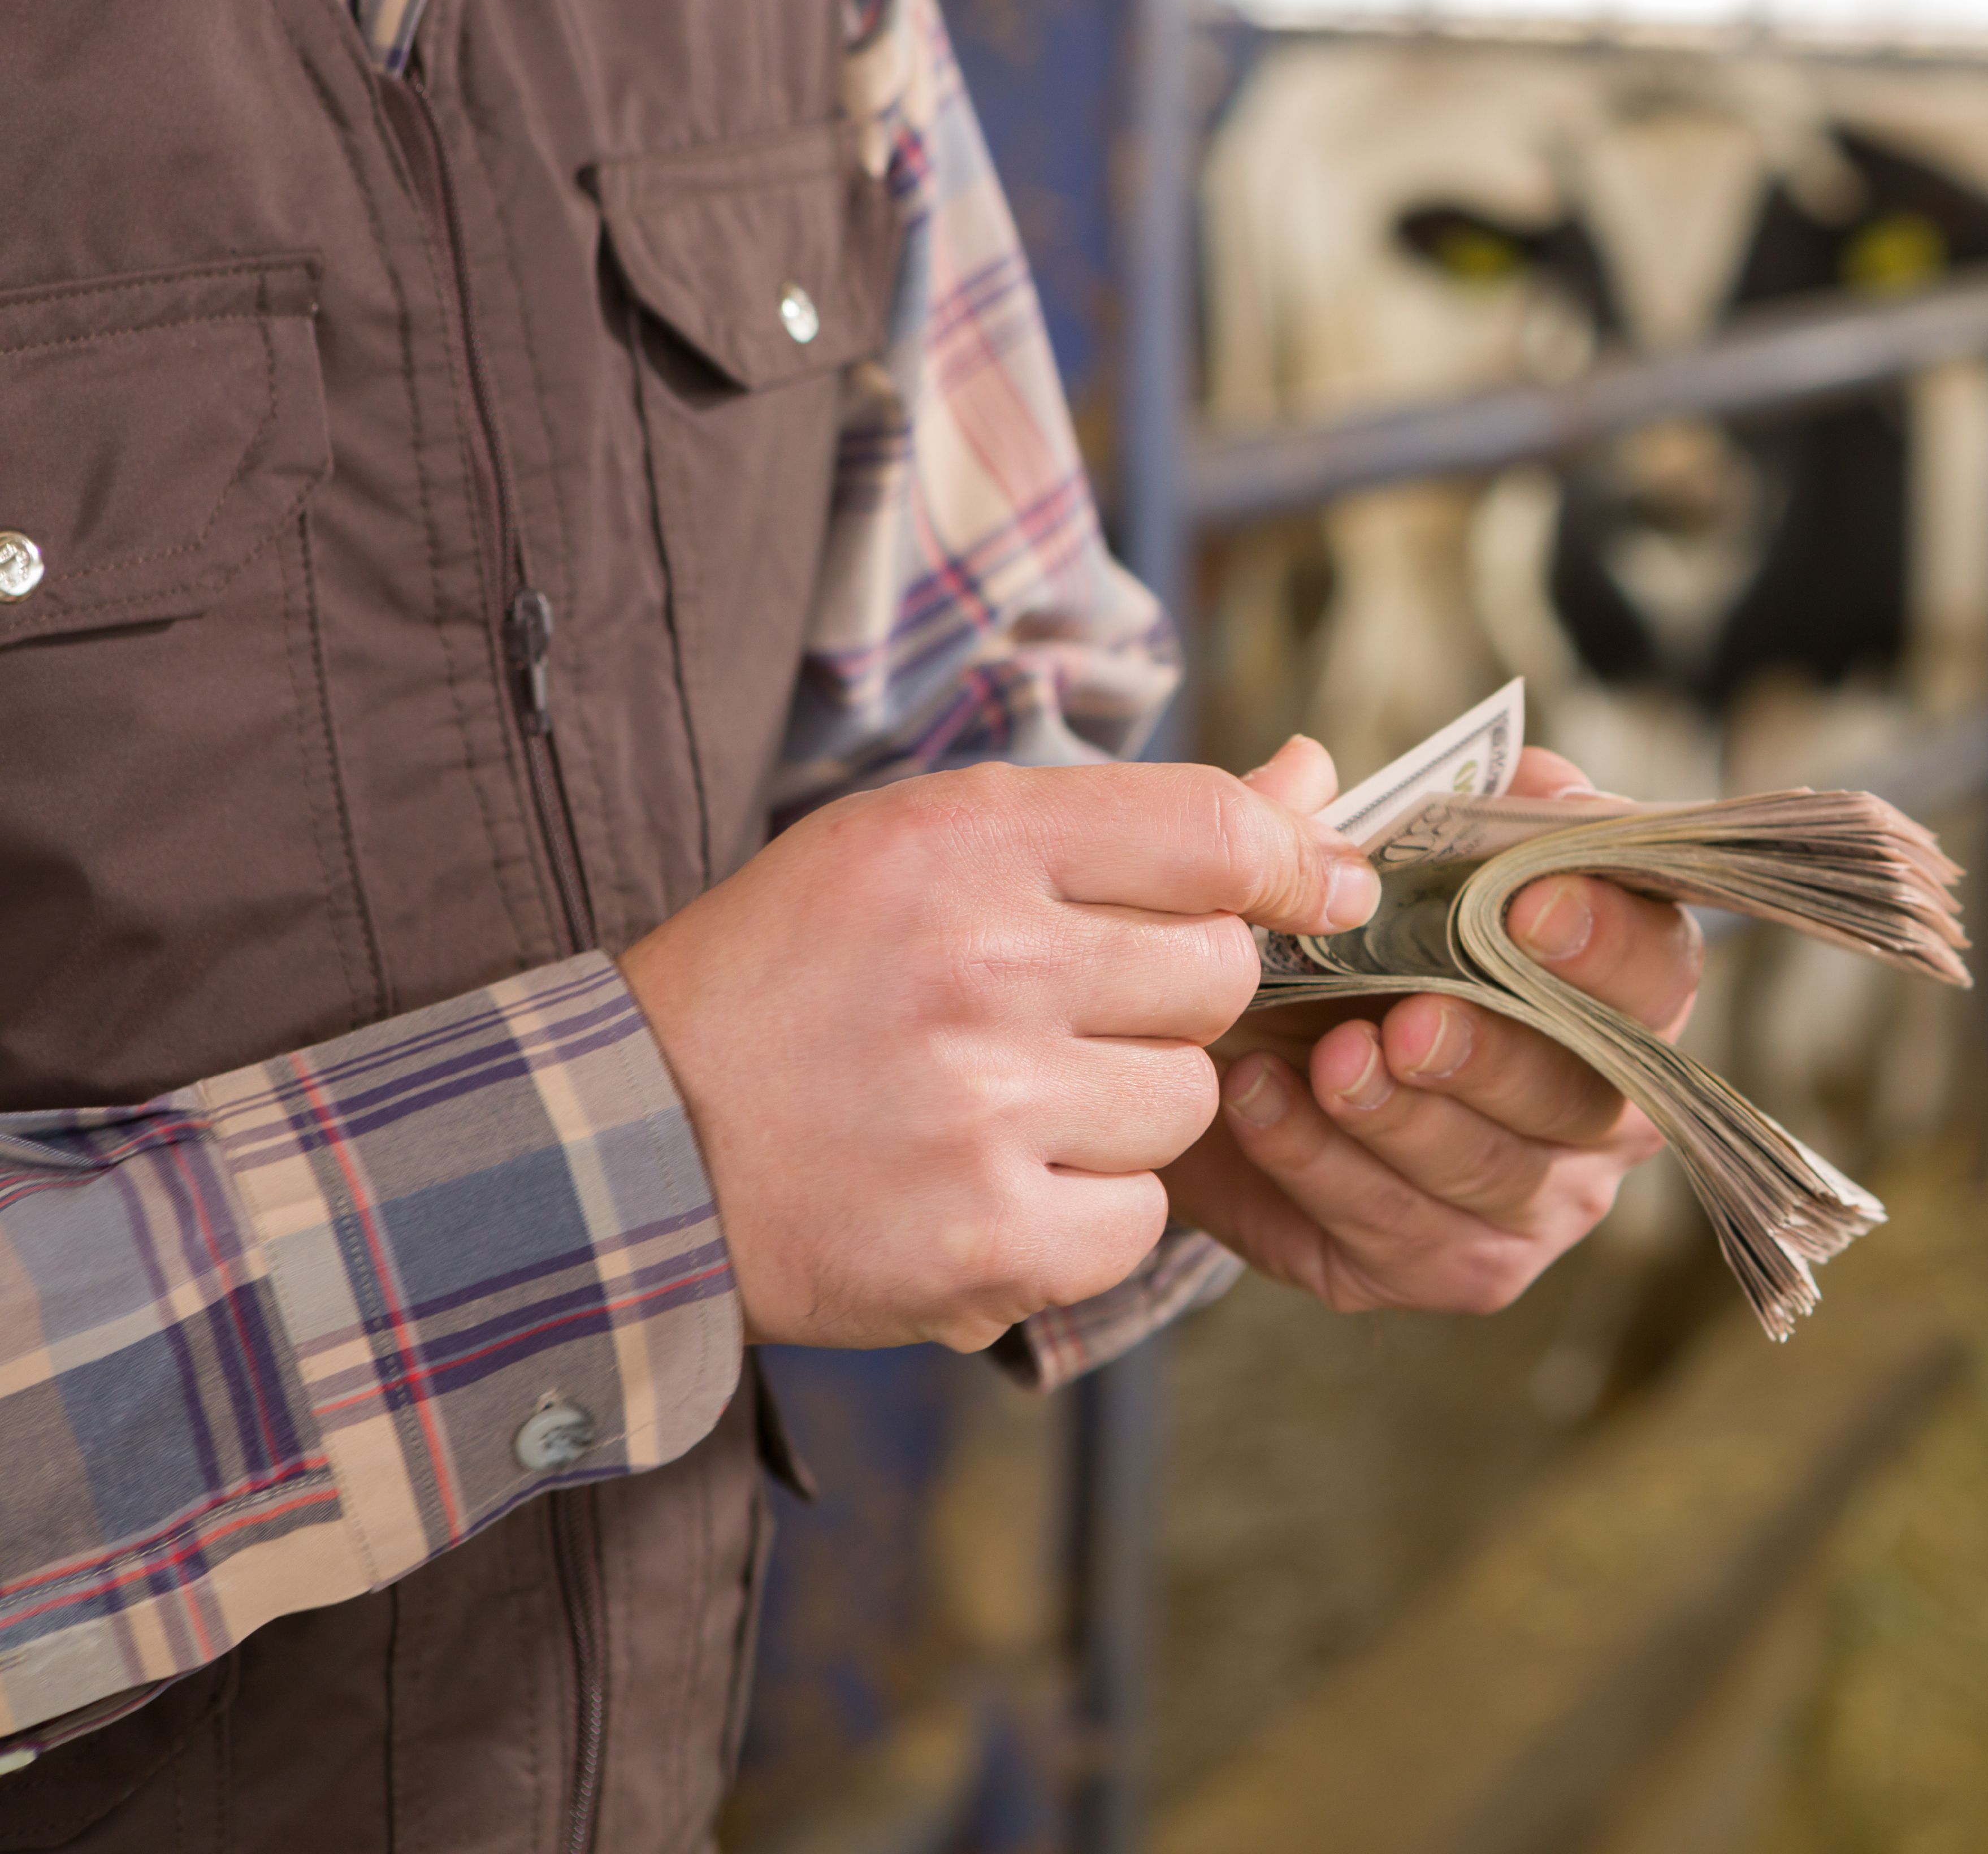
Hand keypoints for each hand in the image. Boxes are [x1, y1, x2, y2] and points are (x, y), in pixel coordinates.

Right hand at [617, 753, 1380, 1351]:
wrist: (632, 1149)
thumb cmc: (799, 977)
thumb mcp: (934, 845)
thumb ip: (1135, 821)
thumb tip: (1314, 785)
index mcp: (963, 842)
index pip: (1210, 832)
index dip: (1289, 863)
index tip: (1312, 890)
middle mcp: (982, 968)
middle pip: (1216, 974)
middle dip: (1173, 998)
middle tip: (1066, 1013)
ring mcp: (985, 1113)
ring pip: (1189, 1102)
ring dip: (1131, 1109)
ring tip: (1010, 1102)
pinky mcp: (987, 1242)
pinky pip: (1140, 1220)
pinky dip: (1091, 1213)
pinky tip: (999, 1184)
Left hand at [1164, 746, 1689, 1313]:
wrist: (1257, 1065)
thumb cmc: (1353, 950)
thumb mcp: (1358, 871)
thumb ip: (1344, 817)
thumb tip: (1308, 770)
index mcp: (1621, 988)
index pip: (1659, 968)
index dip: (1607, 938)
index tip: (1529, 901)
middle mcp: (1605, 1107)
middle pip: (1585, 1094)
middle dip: (1497, 1054)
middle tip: (1413, 1018)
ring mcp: (1539, 1201)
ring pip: (1493, 1176)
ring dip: (1405, 1121)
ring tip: (1328, 1060)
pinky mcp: (1451, 1266)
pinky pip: (1399, 1235)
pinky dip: (1321, 1169)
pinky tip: (1258, 1102)